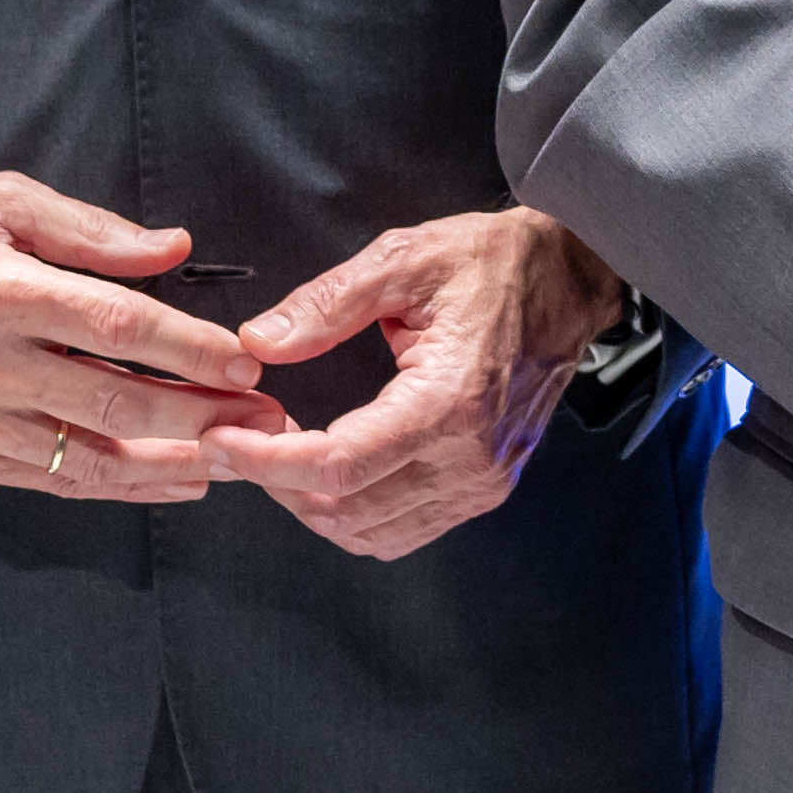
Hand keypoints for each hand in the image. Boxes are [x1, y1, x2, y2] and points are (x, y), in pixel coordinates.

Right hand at [0, 174, 279, 499]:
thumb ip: (90, 231)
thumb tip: (174, 250)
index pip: (115, 327)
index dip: (189, 349)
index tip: (247, 360)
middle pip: (114, 405)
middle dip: (203, 416)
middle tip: (268, 416)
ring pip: (89, 459)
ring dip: (174, 464)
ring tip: (239, 458)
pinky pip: (52, 481)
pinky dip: (119, 487)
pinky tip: (171, 479)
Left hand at [204, 209, 627, 560]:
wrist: (570, 279)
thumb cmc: (493, 264)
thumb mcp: (404, 259)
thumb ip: (325, 304)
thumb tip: (257, 343)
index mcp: (449, 401)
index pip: (339, 465)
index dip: (267, 461)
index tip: (221, 439)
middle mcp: (470, 458)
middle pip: (347, 509)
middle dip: (276, 481)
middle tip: (238, 439)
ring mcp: (481, 482)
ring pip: (370, 532)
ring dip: (310, 503)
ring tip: (277, 452)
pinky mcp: (484, 488)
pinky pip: (402, 530)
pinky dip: (351, 514)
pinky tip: (326, 471)